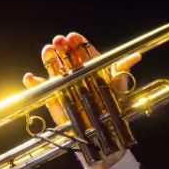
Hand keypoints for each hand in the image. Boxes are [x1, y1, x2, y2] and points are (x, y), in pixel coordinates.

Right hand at [23, 32, 140, 168]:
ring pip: (53, 67)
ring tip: (47, 51)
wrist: (104, 132)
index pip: (83, 48)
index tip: (73, 37)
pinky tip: (31, 77)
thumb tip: (136, 56)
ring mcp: (65, 84)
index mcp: (93, 66)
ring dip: (48, 57)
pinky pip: (42, 88)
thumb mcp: (120, 86)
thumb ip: (124, 69)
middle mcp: (77, 72)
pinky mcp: (54, 97)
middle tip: (58, 41)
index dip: (77, 41)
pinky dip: (34, 83)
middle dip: (61, 45)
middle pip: (66, 54)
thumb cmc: (114, 107)